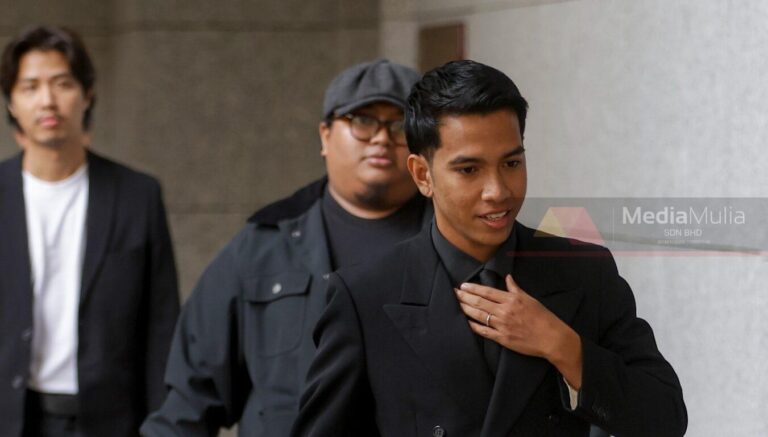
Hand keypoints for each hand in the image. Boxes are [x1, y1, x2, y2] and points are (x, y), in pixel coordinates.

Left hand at [454, 274, 582, 387]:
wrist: (551, 338)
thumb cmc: (543, 317)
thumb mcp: (529, 299)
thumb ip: (515, 289)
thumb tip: (508, 278)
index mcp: (511, 300)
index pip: (487, 292)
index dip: (473, 288)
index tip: (463, 285)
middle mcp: (505, 311)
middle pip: (479, 303)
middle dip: (464, 297)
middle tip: (453, 292)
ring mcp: (502, 325)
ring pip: (479, 315)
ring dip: (466, 309)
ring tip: (456, 304)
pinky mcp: (502, 338)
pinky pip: (484, 331)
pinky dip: (474, 326)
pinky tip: (466, 322)